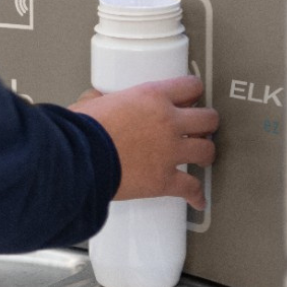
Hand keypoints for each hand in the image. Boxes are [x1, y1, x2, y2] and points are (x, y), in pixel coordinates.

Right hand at [69, 75, 218, 208]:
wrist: (78, 160)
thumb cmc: (80, 132)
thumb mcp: (91, 103)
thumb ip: (100, 98)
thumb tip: (95, 98)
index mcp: (152, 97)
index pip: (190, 86)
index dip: (193, 93)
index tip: (191, 99)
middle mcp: (168, 122)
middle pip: (208, 119)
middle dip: (206, 124)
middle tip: (200, 128)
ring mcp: (170, 152)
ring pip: (207, 150)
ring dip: (205, 154)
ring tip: (202, 158)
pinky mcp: (165, 180)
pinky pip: (191, 187)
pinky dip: (196, 195)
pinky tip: (198, 199)